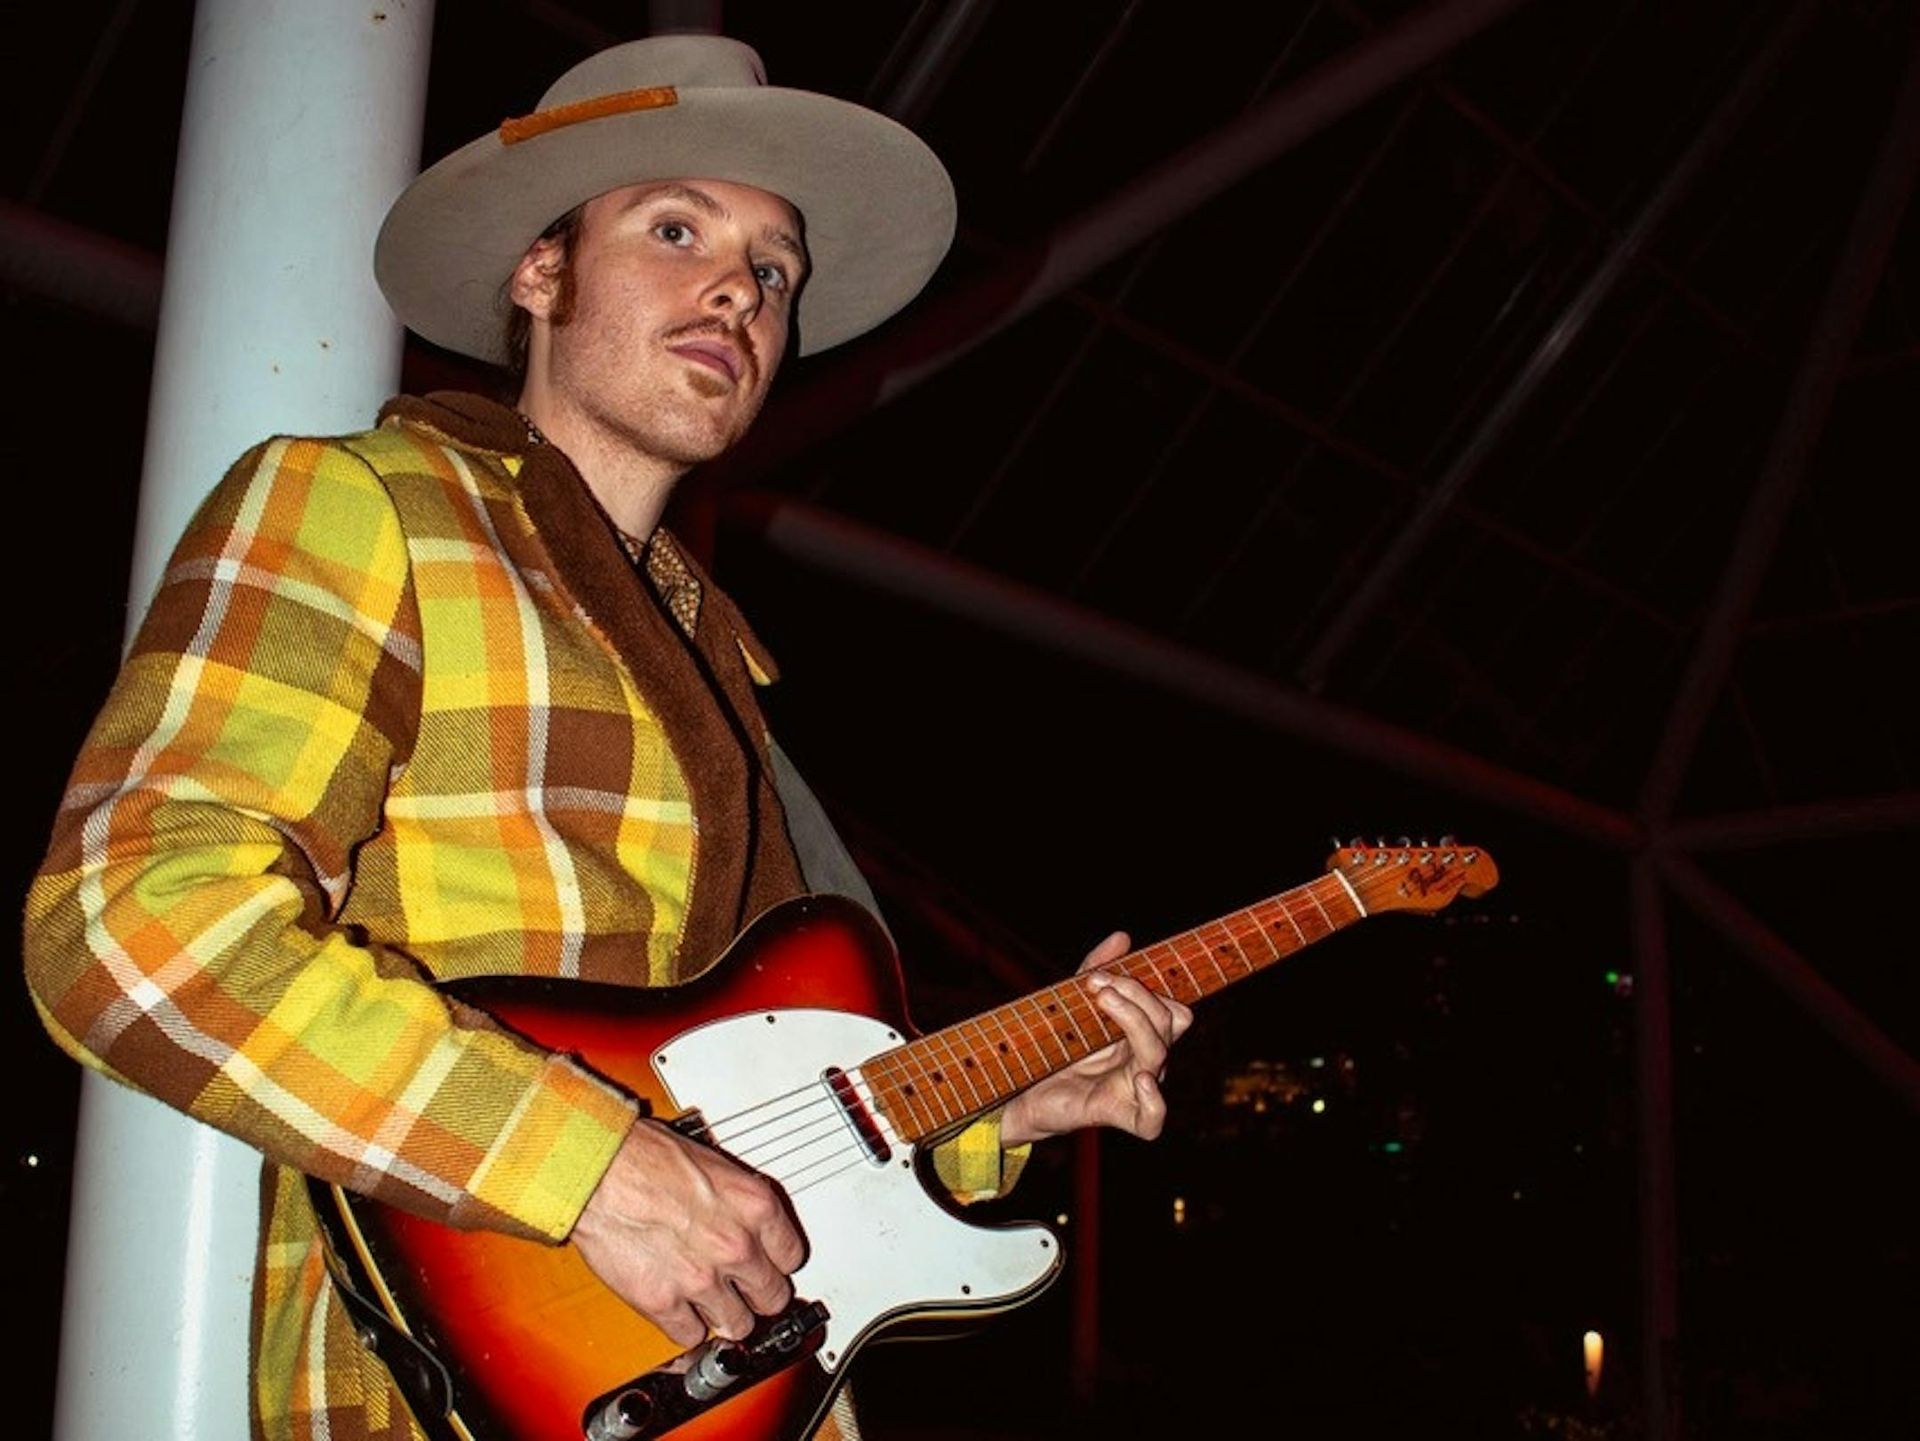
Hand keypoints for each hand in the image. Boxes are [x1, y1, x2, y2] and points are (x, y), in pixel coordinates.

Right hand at [570, 1118, 806, 1346]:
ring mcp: (702, 1279)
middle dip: (758, 1295)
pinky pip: (691, 1335)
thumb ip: (735, 1202)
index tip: (769, 1266)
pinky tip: (679, 1310)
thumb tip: (741, 1219)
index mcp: (755, 1207)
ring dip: (725, 1316)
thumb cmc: (645, 1155)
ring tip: (712, 1303)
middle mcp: (736, 1246)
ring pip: (738, 1325)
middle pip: (773, 1297)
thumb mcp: (713, 1164)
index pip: (792, 1256)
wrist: (599, 1170)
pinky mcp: (664, 1302)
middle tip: (745, 1291)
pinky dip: (685, 1326)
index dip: (777, 1263)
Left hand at [999, 931, 1193, 1147]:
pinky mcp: (1119, 1114)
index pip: (1172, 1008)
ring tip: (1103, 1001)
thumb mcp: (1074, 1002)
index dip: (1143, 988)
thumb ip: (1097, 968)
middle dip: (1137, 996)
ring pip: (1159, 1054)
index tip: (1101, 976)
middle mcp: (1147, 1059)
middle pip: (1171, 1022)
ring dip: (1134, 1020)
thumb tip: (1123, 937)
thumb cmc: (1057, 1047)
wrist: (1025, 1089)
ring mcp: (1136, 1087)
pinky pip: (1153, 1120)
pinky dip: (1155, 1101)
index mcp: (1143, 1034)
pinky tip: (1140, 1079)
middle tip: (1096, 986)